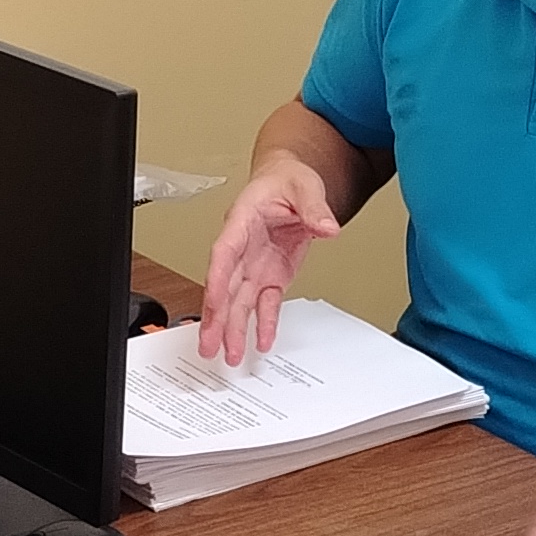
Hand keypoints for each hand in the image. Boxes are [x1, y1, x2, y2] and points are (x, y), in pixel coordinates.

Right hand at [197, 161, 343, 364]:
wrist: (289, 183)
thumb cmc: (286, 180)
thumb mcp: (304, 187)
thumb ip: (314, 208)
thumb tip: (326, 227)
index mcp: (241, 222)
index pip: (224, 254)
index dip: (216, 280)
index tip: (212, 304)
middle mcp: (242, 248)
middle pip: (224, 287)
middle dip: (217, 319)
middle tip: (209, 345)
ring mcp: (254, 265)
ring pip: (239, 302)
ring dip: (234, 329)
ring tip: (229, 355)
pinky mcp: (270, 275)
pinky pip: (265, 303)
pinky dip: (265, 323)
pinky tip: (261, 343)